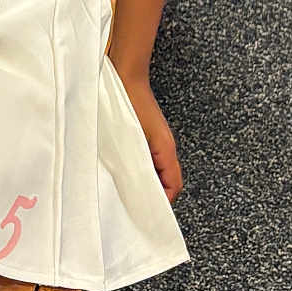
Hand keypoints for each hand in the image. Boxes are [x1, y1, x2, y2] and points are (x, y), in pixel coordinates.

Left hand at [119, 71, 182, 201]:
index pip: (173, 186)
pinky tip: (118, 172)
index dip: (163, 203)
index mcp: (165, 150)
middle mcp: (163, 148)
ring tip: (123, 194)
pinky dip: (134, 169)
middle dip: (151, 196)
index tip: (148, 216)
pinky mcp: (141, 135)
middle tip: (132, 209)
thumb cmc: (130, 100)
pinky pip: (143, 159)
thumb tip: (143, 189)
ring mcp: (153, 141)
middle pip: (164, 181)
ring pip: (153, 170)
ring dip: (141, 182)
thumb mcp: (135, 137)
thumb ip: (141, 164)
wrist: (124, 74)